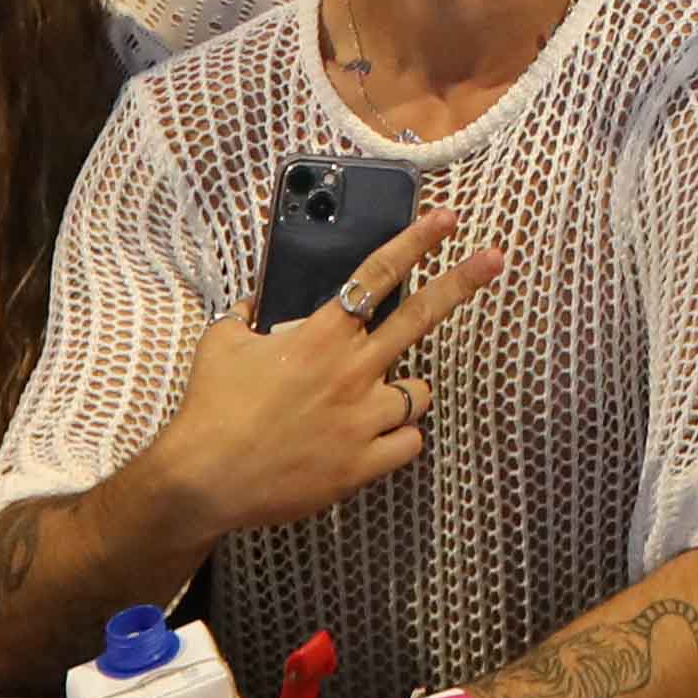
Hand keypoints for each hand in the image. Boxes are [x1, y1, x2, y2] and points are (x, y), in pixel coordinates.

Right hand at [135, 210, 496, 537]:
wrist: (204, 479)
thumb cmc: (211, 407)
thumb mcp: (221, 342)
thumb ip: (249, 314)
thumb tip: (260, 300)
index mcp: (320, 335)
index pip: (377, 274)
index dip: (415, 241)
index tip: (445, 218)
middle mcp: (351, 371)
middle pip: (421, 317)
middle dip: (462, 281)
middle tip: (493, 259)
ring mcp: (362, 419)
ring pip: (419, 392)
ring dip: (406, 390)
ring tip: (375, 397)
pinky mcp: (363, 464)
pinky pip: (408, 441)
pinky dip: (398, 437)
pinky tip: (373, 437)